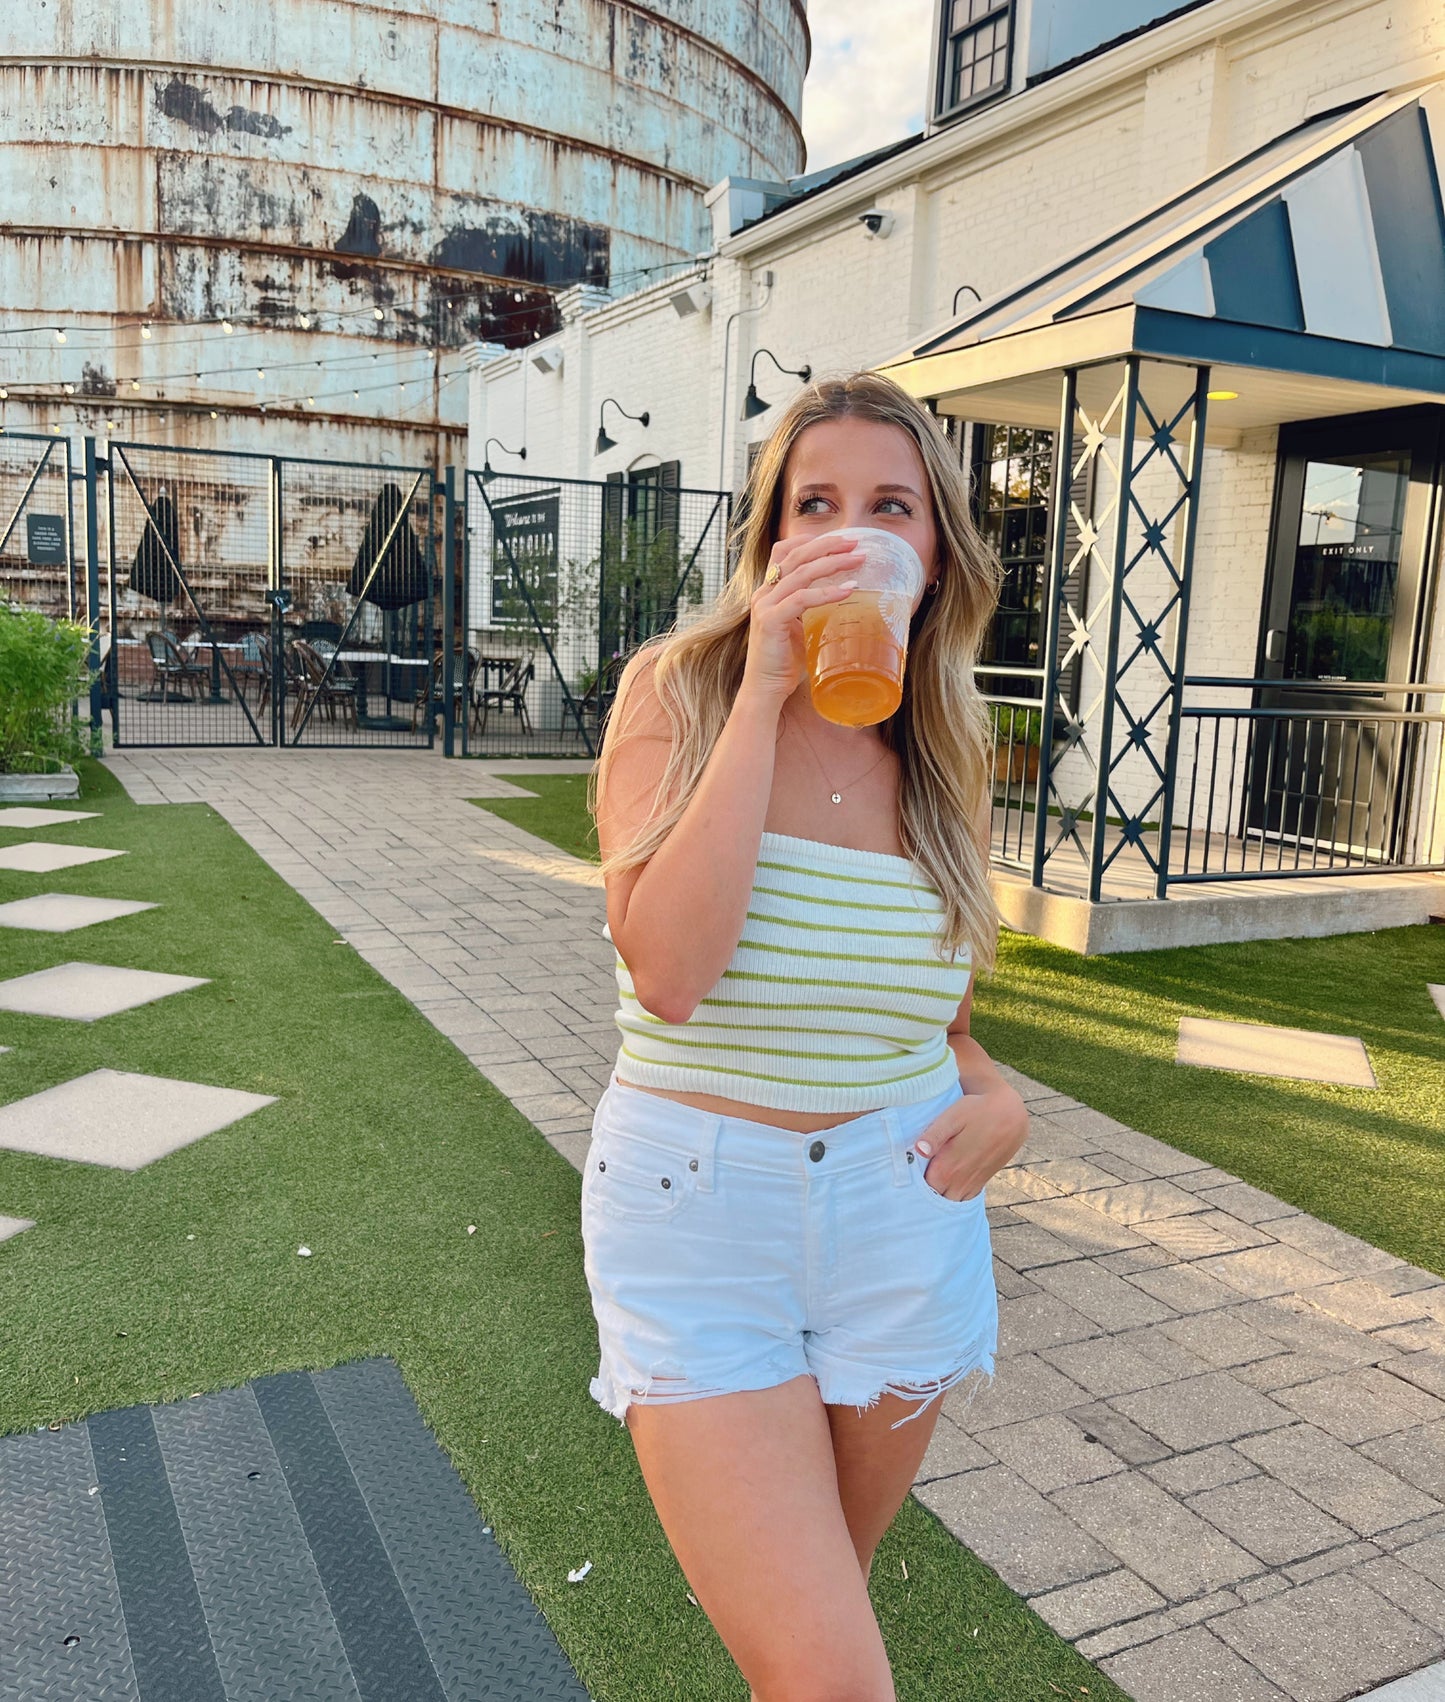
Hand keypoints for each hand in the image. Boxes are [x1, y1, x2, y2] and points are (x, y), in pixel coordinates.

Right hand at [739, 533, 864, 704]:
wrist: (764, 689)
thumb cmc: (784, 663)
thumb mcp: (798, 627)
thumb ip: (810, 609)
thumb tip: (841, 597)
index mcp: (768, 591)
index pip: (783, 551)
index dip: (808, 540)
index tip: (837, 539)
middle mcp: (764, 593)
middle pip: (796, 555)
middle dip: (828, 545)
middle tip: (856, 542)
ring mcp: (765, 605)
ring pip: (801, 572)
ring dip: (832, 563)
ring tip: (858, 560)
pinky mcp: (771, 621)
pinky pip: (802, 599)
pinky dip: (827, 592)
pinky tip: (849, 590)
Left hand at [915, 1083, 1029, 1201]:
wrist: (1010, 1114)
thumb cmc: (977, 1111)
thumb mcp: (953, 1117)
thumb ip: (934, 1135)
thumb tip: (919, 1150)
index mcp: (947, 1168)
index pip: (921, 1191)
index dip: (911, 1186)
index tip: (903, 1177)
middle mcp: (960, 1181)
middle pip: (934, 1200)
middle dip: (923, 1195)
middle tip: (913, 1180)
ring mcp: (972, 1184)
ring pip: (951, 1203)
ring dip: (940, 1196)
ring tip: (929, 1183)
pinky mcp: (982, 1181)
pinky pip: (965, 1199)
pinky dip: (954, 1197)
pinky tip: (947, 1186)